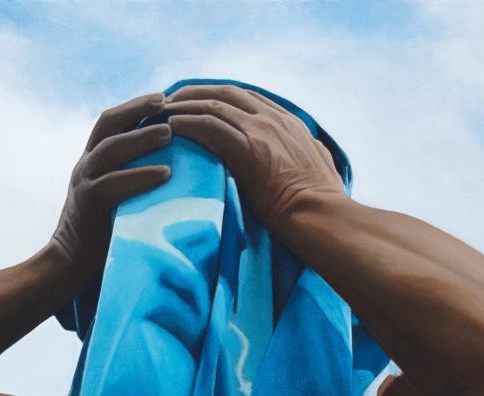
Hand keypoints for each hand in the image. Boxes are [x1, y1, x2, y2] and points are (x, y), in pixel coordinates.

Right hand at [50, 92, 172, 289]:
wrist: (68, 265)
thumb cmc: (101, 235)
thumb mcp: (113, 199)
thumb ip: (130, 179)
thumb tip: (172, 168)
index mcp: (91, 160)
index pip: (111, 121)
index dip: (135, 106)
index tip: (163, 97)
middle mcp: (85, 165)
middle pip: (108, 123)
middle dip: (137, 108)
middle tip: (168, 101)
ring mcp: (84, 182)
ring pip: (111, 149)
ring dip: (142, 138)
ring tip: (170, 132)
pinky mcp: (88, 204)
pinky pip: (114, 184)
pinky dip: (141, 177)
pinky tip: (165, 174)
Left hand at [165, 84, 343, 238]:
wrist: (319, 214)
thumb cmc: (321, 201)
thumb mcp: (320, 165)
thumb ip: (311, 151)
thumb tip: (312, 150)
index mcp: (289, 122)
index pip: (247, 98)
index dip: (219, 96)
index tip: (200, 101)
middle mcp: (272, 119)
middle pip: (226, 92)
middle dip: (196, 92)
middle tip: (172, 99)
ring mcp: (260, 131)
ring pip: (213, 105)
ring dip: (184, 105)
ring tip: (162, 111)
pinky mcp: (246, 148)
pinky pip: (209, 126)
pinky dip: (187, 122)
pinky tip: (171, 126)